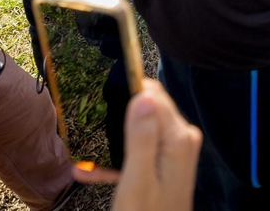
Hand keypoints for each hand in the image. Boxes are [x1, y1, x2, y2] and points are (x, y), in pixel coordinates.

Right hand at [80, 79, 201, 209]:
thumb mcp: (137, 179)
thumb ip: (141, 136)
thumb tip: (145, 93)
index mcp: (177, 138)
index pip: (153, 93)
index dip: (128, 91)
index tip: (104, 96)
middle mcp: (182, 139)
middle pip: (149, 107)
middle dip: (120, 114)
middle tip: (94, 125)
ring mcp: (176, 152)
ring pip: (141, 129)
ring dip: (115, 138)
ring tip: (87, 156)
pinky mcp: (167, 164)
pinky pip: (140, 151)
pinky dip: (117, 160)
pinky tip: (90, 173)